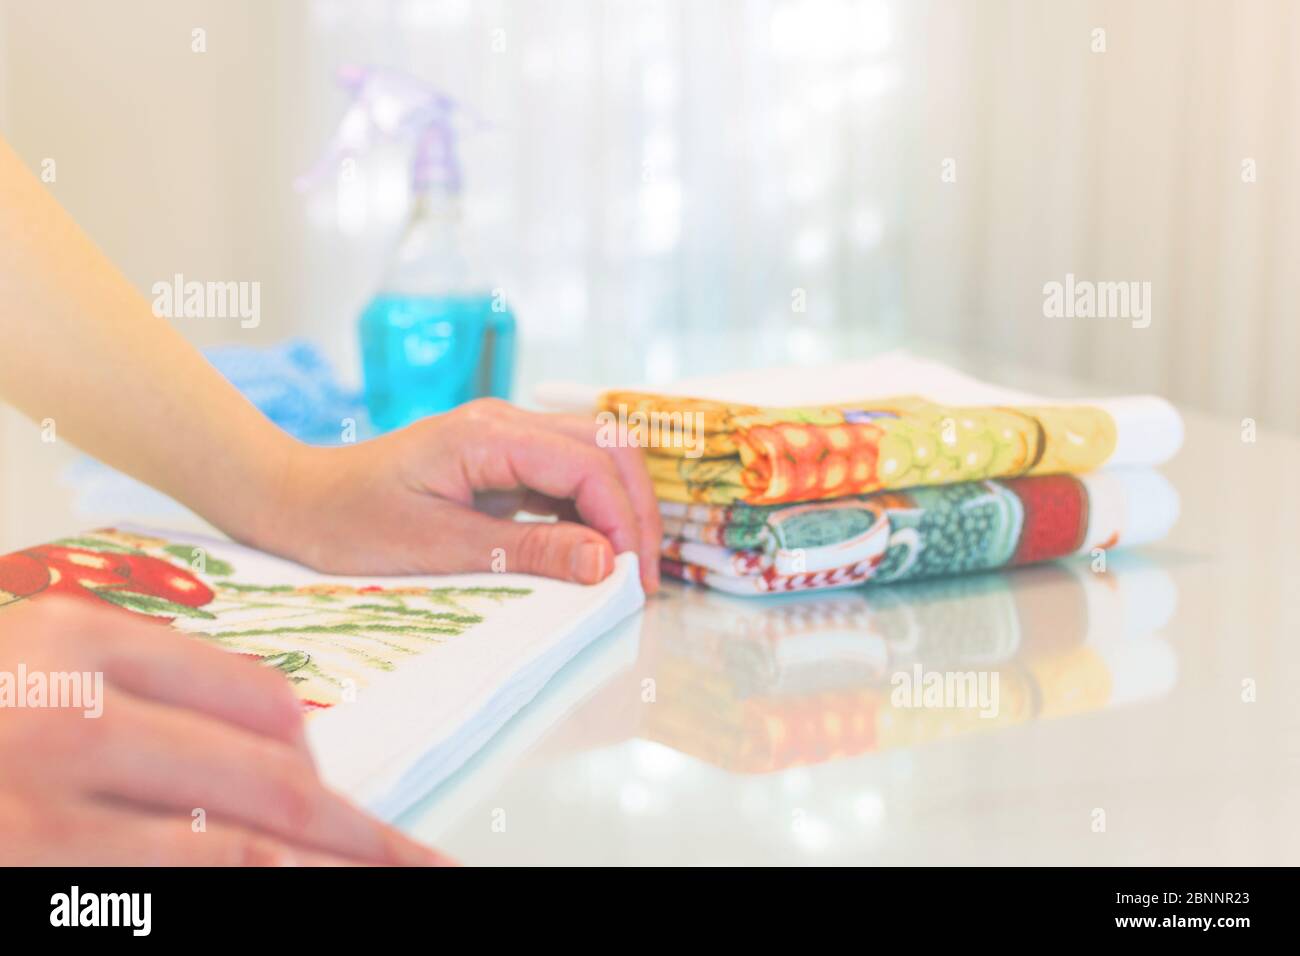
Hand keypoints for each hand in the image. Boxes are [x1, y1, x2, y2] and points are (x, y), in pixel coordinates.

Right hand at [0, 598, 450, 865]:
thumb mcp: (41, 654)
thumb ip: (155, 679)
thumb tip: (292, 738)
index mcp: (80, 648)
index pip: (260, 701)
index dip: (318, 754)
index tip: (345, 796)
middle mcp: (69, 727)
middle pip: (270, 786)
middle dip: (365, 835)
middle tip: (429, 867)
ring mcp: (44, 821)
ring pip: (235, 858)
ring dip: (323, 877)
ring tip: (397, 887)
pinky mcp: (33, 886)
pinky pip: (166, 897)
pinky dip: (243, 895)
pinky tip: (285, 891)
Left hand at [266, 398, 661, 593]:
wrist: (299, 502)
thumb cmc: (350, 523)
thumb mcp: (438, 548)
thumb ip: (528, 553)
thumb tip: (604, 564)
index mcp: (489, 434)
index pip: (589, 463)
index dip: (622, 520)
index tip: (627, 580)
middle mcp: (507, 423)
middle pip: (609, 447)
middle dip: (635, 510)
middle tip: (637, 579)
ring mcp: (508, 439)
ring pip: (596, 459)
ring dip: (618, 511)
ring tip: (619, 574)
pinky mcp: (504, 463)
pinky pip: (567, 480)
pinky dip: (589, 516)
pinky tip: (587, 558)